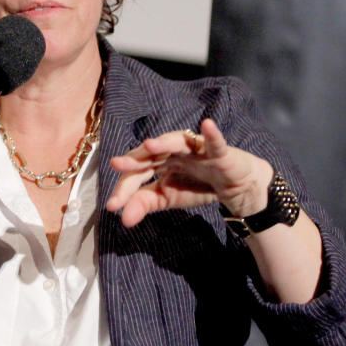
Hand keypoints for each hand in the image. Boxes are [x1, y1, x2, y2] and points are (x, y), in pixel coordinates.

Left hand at [106, 118, 272, 227]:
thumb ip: (144, 205)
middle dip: (134, 159)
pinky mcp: (218, 151)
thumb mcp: (167, 198)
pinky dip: (212, 134)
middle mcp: (173, 151)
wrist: (233, 188)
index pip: (137, 172)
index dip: (124, 187)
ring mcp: (195, 149)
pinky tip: (207, 125)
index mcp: (159, 161)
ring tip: (148, 145)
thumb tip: (122, 220)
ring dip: (164, 142)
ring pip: (177, 142)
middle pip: (151, 154)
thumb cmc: (198, 186)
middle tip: (116, 164)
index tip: (112, 206)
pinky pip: (214, 142)